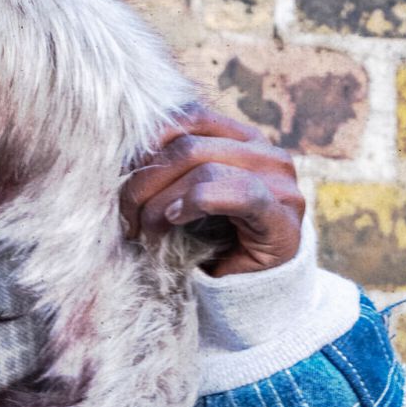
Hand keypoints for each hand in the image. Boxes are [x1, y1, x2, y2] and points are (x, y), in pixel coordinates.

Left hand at [119, 106, 305, 276]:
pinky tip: (175, 220)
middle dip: (145, 182)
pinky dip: (197, 203)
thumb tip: (124, 161)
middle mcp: (264, 151)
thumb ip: (173, 171)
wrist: (254, 290)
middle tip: (127, 216)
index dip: (149, 143)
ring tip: (146, 228)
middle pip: (188, 145)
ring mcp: (279, 181)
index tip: (123, 176)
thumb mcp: (189, 197)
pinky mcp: (282, 214)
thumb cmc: (215, 241)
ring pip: (204, 168)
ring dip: (161, 202)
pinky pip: (239, 194)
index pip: (190, 117)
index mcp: (242, 139)